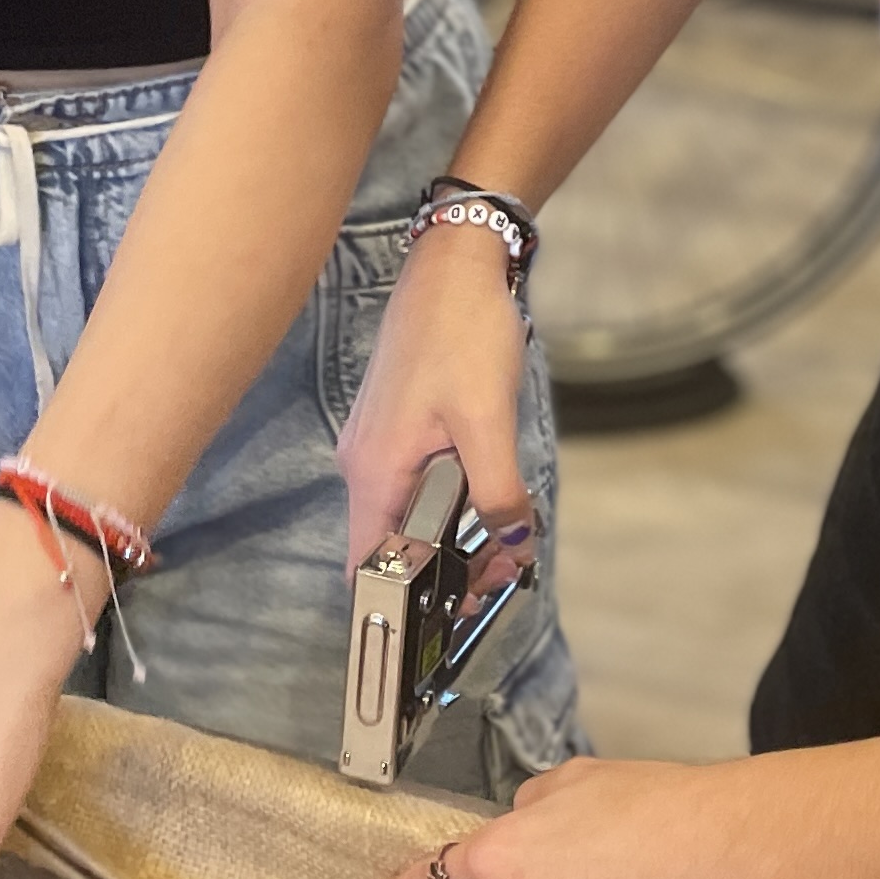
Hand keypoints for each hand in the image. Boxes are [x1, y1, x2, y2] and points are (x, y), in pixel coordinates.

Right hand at [337, 226, 535, 573]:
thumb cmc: (462, 330)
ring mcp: (378, 442)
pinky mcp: (396, 424)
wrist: (455, 264)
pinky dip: (448, 500)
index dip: (401, 602)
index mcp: (374, 469)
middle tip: (504, 570)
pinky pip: (414, 481)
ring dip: (451, 533)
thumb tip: (515, 543)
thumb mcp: (488, 420)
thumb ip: (498, 492)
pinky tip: (487, 493)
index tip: (453, 615)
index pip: (365, 565)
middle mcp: (364, 461)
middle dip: (444, 569)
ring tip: (505, 536)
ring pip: (407, 513)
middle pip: (391, 544)